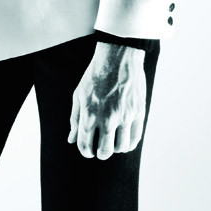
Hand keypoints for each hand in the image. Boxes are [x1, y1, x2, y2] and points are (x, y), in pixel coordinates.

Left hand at [68, 42, 145, 159]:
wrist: (117, 57)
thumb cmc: (95, 75)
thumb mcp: (79, 94)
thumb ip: (75, 119)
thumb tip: (72, 139)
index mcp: (90, 114)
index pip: (85, 145)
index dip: (85, 151)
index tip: (88, 150)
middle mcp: (108, 118)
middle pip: (105, 151)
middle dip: (100, 153)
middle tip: (100, 150)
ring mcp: (125, 116)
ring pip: (121, 148)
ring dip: (115, 148)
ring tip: (112, 142)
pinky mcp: (138, 113)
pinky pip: (135, 138)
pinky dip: (129, 143)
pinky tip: (123, 139)